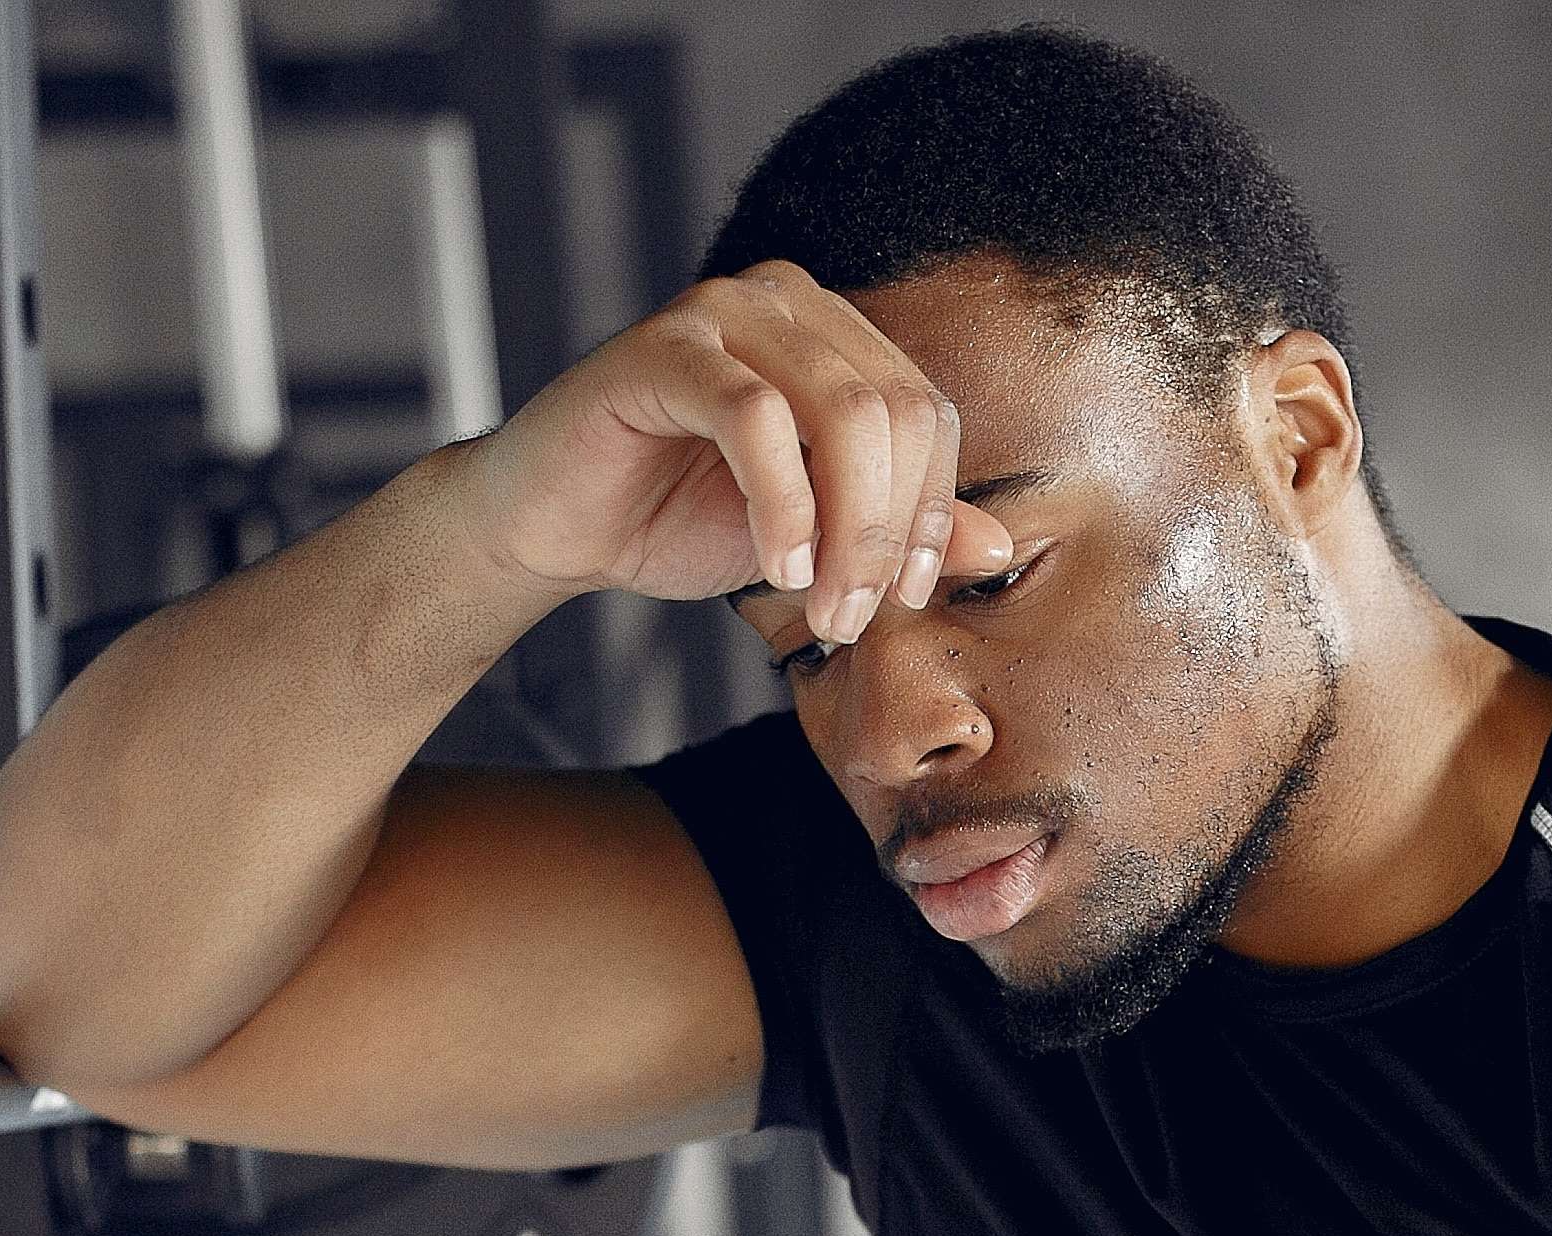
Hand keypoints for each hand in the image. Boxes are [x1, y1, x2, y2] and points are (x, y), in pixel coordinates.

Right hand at [447, 260, 1016, 640]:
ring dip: (843, 529)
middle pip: (894, 411)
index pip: (926, 412)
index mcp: (832, 333)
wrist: (553, 527)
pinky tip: (775, 566)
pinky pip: (754, 418)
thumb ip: (896, 530)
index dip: (930, 510)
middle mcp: (784, 300)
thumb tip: (998, 546)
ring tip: (818, 605)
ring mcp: (722, 313)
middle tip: (853, 618)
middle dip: (885, 532)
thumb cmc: (677, 519)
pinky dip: (781, 504)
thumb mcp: (813, 535)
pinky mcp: (661, 349)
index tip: (905, 597)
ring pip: (838, 412)